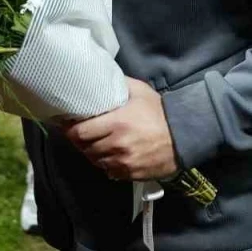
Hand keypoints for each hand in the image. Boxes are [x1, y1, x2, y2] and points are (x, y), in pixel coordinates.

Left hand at [64, 78, 178, 180]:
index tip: (66, 124)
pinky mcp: (131, 174)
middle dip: (79, 140)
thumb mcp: (138, 91)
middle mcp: (117, 145)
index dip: (69, 129)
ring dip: (91, 153)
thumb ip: (117, 84)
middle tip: (79, 133)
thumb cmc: (159, 111)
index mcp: (116, 123)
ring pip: (95, 161)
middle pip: (84, 148)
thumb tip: (99, 76)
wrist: (185, 135)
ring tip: (93, 143)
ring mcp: (124, 162)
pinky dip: (105, 164)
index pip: (79, 132)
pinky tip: (108, 154)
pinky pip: (109, 171)